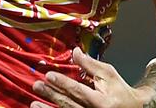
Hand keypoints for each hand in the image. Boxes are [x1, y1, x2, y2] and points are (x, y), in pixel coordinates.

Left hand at [31, 47, 150, 107]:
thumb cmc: (120, 91)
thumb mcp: (108, 74)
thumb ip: (90, 64)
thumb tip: (74, 52)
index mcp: (101, 101)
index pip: (78, 91)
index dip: (63, 83)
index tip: (49, 75)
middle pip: (69, 104)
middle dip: (51, 94)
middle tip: (38, 85)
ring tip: (34, 103)